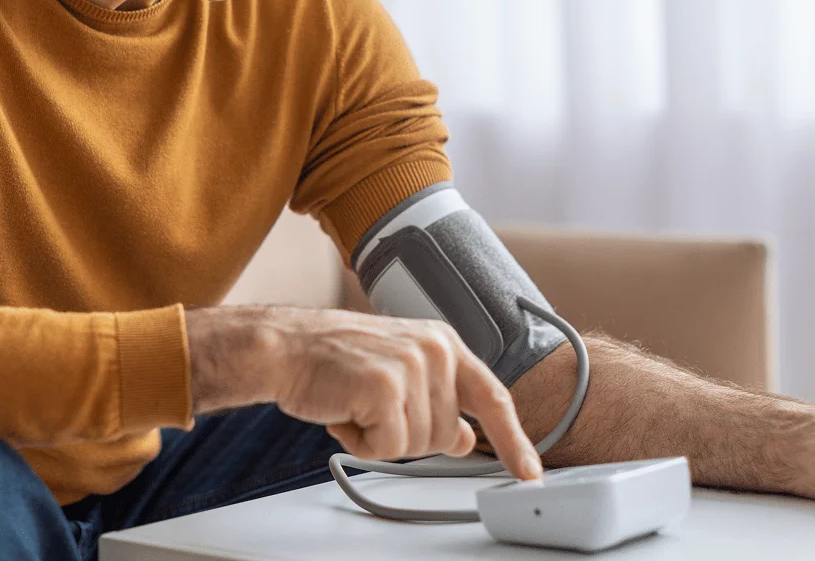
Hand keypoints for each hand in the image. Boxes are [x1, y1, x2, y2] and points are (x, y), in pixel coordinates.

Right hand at [186, 305, 541, 479]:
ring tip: (356, 403)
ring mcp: (412, 365)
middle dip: (406, 435)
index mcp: (443, 342)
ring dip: (381, 438)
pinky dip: (362, 441)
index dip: (513, 439)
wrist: (286, 347)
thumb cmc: (334, 361)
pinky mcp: (386, 385)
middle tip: (372, 407)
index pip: (493, 396)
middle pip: (445, 435)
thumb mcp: (399, 373)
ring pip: (418, 445)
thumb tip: (465, 437)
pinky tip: (345, 411)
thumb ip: (439, 403)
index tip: (529, 471)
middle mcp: (435, 349)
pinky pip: (389, 447)